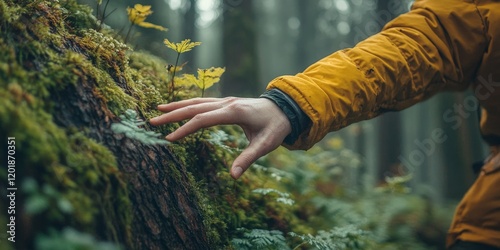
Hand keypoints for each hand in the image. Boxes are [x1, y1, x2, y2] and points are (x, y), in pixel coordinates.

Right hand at [149, 97, 291, 178]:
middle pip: (194, 108)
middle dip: (172, 115)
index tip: (168, 139)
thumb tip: (233, 177)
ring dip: (177, 106)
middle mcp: (227, 103)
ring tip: (158, 110)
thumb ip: (248, 159)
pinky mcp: (226, 102)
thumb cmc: (276, 126)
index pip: (203, 120)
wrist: (286, 108)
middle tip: (152, 123)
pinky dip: (188, 104)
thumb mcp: (265, 144)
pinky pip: (203, 102)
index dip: (185, 129)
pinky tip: (178, 108)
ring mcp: (226, 100)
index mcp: (234, 112)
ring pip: (196, 102)